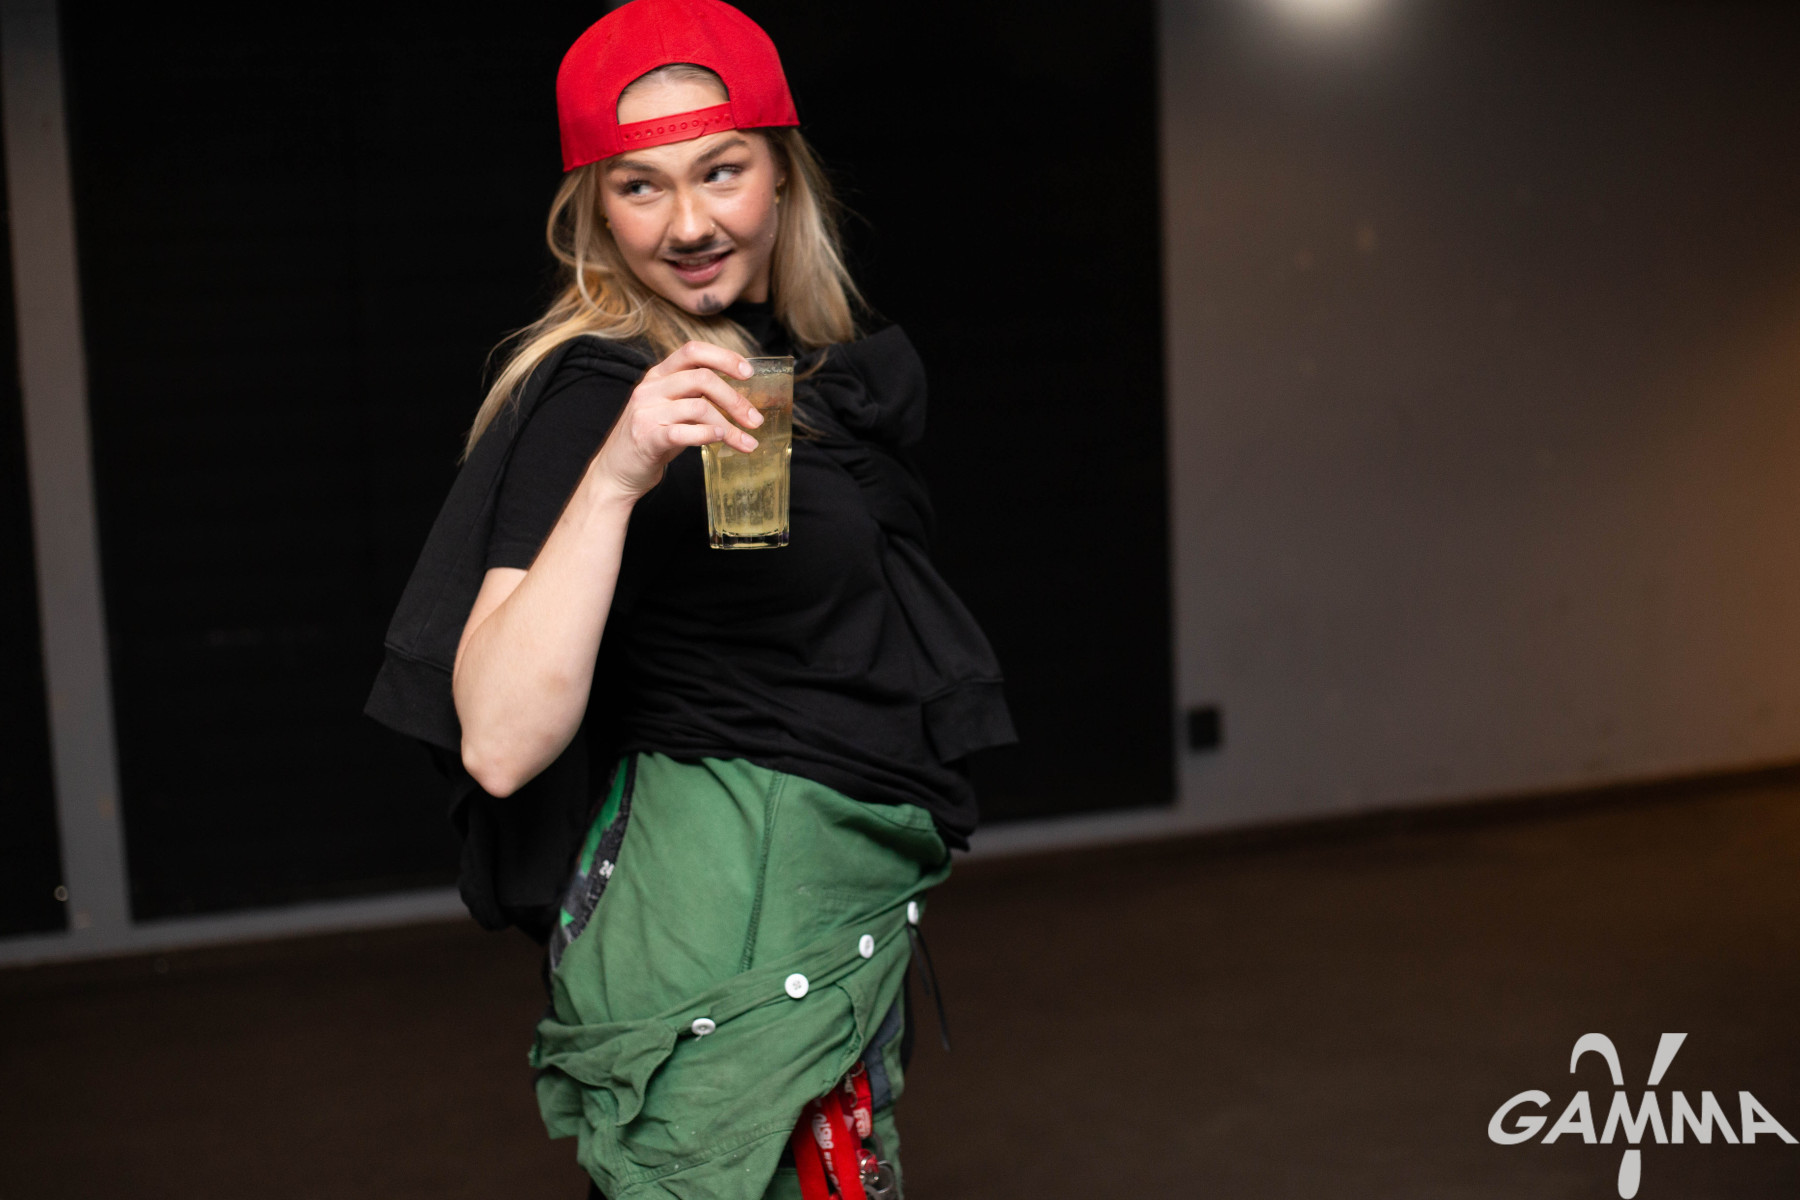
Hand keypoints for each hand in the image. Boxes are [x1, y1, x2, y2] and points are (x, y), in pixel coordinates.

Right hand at [589, 341, 764, 499]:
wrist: (616, 472)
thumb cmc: (651, 439)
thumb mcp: (671, 409)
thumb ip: (695, 397)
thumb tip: (741, 398)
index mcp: (658, 375)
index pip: (693, 351)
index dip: (724, 357)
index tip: (748, 372)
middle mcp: (650, 388)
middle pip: (702, 378)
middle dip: (735, 399)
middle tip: (755, 420)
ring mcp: (647, 412)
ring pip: (699, 407)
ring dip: (729, 426)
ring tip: (746, 443)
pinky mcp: (647, 438)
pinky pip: (683, 432)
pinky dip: (706, 435)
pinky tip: (720, 440)